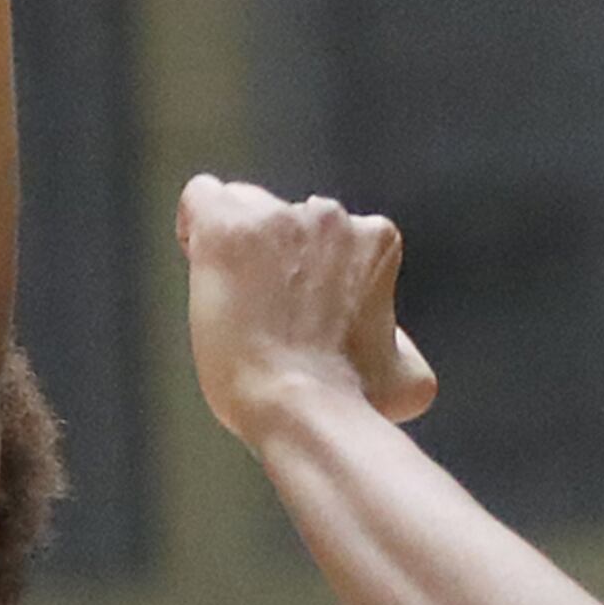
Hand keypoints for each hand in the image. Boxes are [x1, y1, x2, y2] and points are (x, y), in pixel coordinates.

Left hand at [178, 175, 438, 440]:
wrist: (301, 405)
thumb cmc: (352, 399)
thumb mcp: (407, 375)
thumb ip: (399, 345)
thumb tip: (392, 345)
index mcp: (375, 239)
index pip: (331, 231)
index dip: (304, 269)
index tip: (293, 307)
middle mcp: (330, 216)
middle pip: (285, 219)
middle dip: (273, 259)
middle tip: (265, 314)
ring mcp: (277, 218)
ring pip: (243, 211)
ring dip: (236, 249)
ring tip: (234, 303)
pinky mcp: (228, 227)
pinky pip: (202, 199)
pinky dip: (196, 229)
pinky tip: (203, 266)